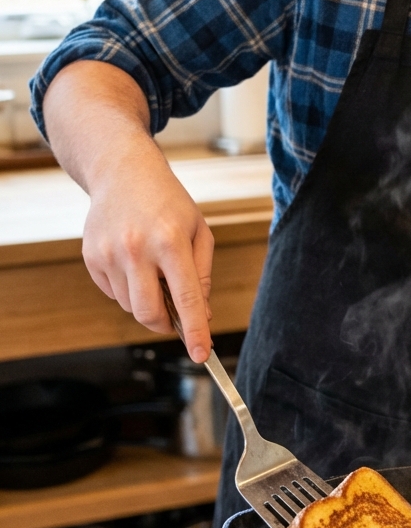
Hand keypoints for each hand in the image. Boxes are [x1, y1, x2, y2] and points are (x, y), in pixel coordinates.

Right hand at [82, 143, 213, 361]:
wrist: (122, 172)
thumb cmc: (168, 202)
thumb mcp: (199, 230)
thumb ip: (202, 274)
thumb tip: (201, 314)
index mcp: (171, 240)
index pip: (186, 298)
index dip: (195, 331)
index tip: (201, 354)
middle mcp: (137, 248)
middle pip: (149, 313)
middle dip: (166, 324)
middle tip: (175, 317)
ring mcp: (109, 254)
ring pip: (130, 306)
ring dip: (147, 303)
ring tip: (153, 272)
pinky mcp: (91, 257)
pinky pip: (113, 294)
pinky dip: (127, 290)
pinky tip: (133, 263)